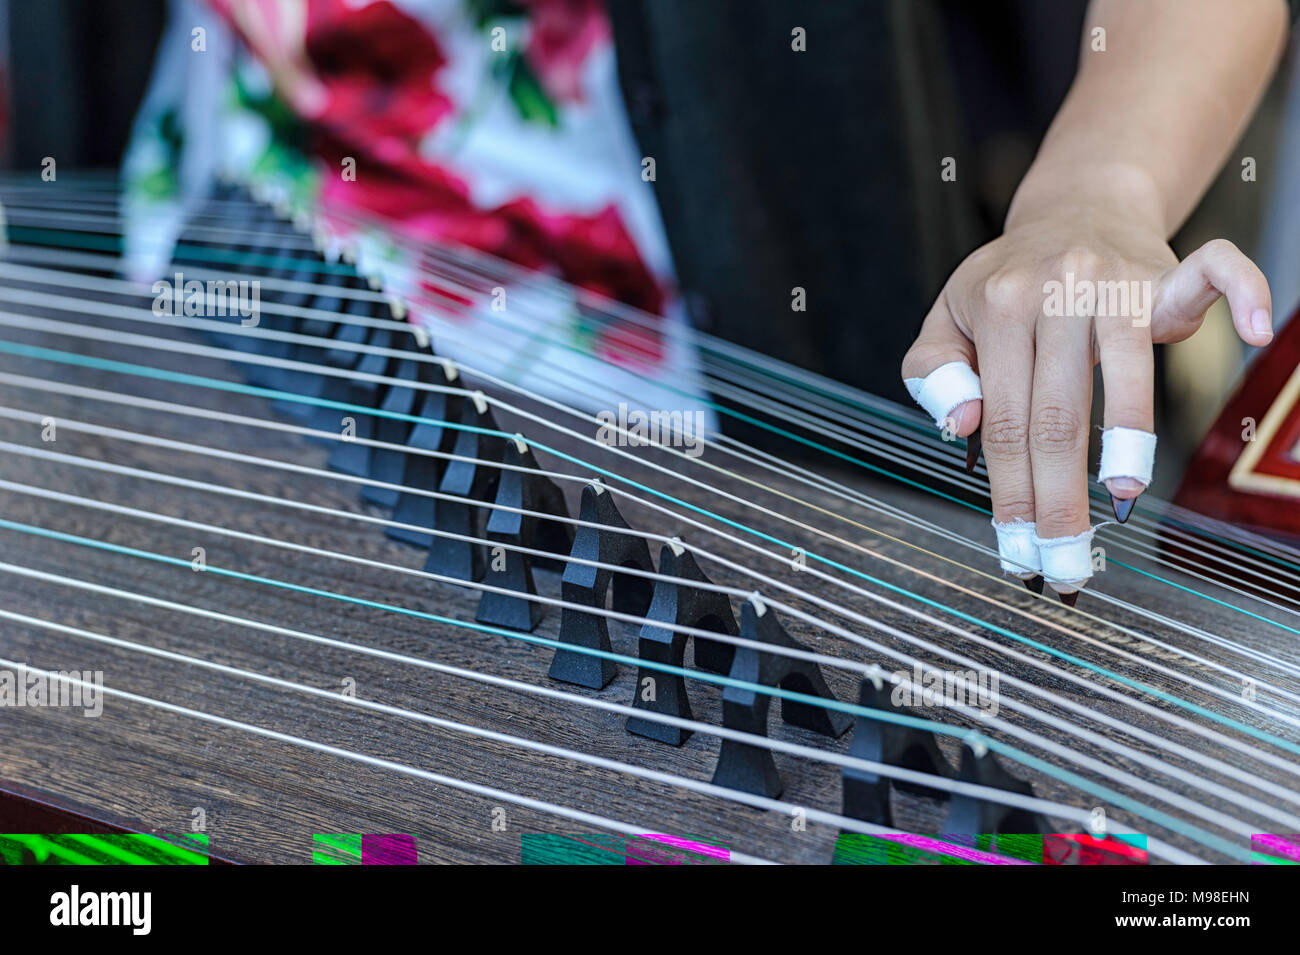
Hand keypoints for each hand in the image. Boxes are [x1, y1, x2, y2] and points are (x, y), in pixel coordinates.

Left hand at [901, 182, 1272, 596]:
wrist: (1072, 211)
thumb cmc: (1008, 281)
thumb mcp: (948, 317)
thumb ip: (935, 370)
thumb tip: (964, 423)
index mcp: (997, 306)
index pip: (1004, 419)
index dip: (1011, 490)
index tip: (1017, 546)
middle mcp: (1056, 289)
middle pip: (1057, 413)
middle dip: (1059, 498)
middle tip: (1066, 560)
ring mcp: (1114, 278)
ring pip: (1124, 373)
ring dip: (1125, 442)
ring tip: (1117, 499)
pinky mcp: (1164, 271)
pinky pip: (1212, 270)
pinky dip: (1239, 290)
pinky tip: (1252, 330)